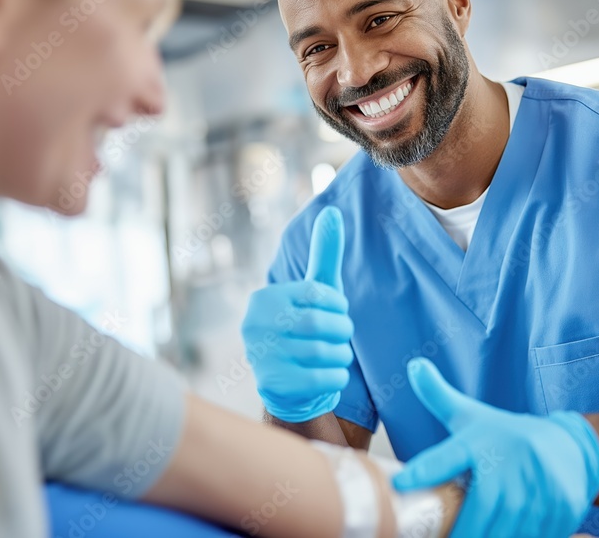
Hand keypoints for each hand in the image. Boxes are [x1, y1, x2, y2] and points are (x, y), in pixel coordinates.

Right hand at [242, 206, 352, 422]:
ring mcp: (261, 356)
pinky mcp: (272, 385)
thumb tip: (333, 212)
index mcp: (265, 298)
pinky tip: (333, 373)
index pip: (316, 293)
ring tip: (338, 354)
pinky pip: (323, 379)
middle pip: (320, 324)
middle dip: (342, 330)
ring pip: (324, 352)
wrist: (287, 383)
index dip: (337, 304)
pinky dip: (337, 377)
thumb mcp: (314, 290)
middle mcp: (255, 325)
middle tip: (343, 335)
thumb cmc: (305, 326)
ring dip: (342, 355)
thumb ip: (324, 253)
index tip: (339, 311)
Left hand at [393, 358, 598, 537]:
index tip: (399, 485)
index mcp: (481, 441)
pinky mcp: (561, 509)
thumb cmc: (506, 435)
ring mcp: (539, 487)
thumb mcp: (472, 415)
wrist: (568, 446)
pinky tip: (503, 537)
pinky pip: (532, 537)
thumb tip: (413, 365)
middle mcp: (511, 463)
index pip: (447, 458)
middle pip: (479, 512)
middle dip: (461, 534)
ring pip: (506, 533)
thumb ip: (438, 396)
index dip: (423, 472)